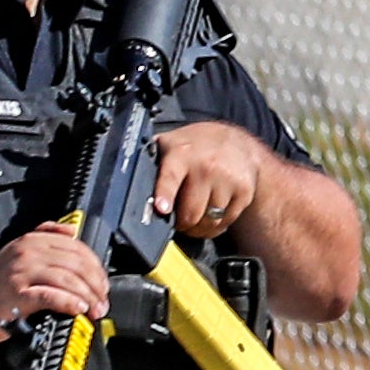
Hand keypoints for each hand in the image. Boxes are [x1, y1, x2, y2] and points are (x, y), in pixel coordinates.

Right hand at [0, 226, 110, 336]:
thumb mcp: (17, 252)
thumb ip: (43, 238)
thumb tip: (70, 230)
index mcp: (31, 241)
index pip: (77, 248)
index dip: (96, 267)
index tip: (103, 284)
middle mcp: (27, 253)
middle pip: (77, 264)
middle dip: (96, 285)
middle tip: (102, 301)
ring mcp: (21, 273)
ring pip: (68, 279)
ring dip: (88, 297)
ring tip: (94, 309)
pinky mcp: (16, 294)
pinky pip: (51, 295)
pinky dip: (69, 302)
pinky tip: (78, 309)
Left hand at [151, 124, 269, 245]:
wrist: (236, 141)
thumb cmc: (196, 146)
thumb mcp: (170, 144)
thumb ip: (152, 162)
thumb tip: (125, 184)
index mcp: (181, 154)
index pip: (171, 177)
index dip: (166, 195)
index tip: (162, 209)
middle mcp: (206, 167)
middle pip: (191, 212)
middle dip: (181, 223)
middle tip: (178, 220)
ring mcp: (228, 180)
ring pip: (209, 221)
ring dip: (198, 227)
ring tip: (194, 218)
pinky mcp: (243, 192)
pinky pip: (226, 221)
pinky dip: (216, 225)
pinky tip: (210, 216)